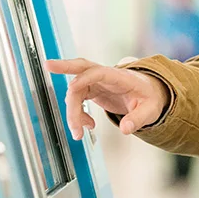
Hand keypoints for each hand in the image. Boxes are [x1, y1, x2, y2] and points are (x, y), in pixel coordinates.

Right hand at [46, 58, 170, 139]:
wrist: (151, 95)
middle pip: (83, 66)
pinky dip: (77, 114)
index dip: (85, 79)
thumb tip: (126, 129)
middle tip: (47, 65)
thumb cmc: (151, 99)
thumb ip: (138, 119)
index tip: (72, 88)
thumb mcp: (151, 110)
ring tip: (79, 133)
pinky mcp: (93, 90)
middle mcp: (107, 76)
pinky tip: (87, 126)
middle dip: (65, 66)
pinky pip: (78, 99)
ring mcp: (98, 82)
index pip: (100, 72)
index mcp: (121, 77)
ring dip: (73, 112)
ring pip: (76, 91)